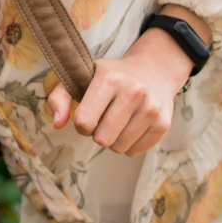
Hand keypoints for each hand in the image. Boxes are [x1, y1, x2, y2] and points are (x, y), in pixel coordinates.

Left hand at [47, 7, 208, 156]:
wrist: (153, 70)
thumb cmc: (111, 77)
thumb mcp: (82, 77)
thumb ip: (60, 97)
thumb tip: (58, 124)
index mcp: (109, 79)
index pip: (84, 121)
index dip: (81, 125)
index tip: (87, 116)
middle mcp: (133, 91)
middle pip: (102, 139)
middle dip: (97, 134)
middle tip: (104, 119)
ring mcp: (151, 108)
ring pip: (119, 148)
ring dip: (113, 140)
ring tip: (119, 121)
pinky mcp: (163, 123)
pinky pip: (135, 152)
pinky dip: (129, 144)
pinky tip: (132, 125)